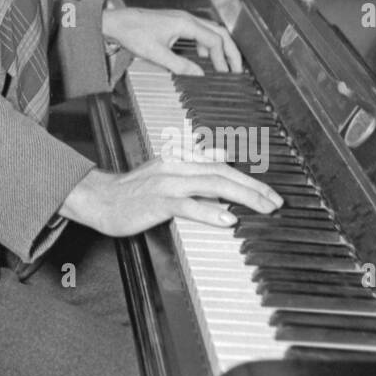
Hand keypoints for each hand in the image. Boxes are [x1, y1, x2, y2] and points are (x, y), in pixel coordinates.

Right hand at [61, 153, 282, 236]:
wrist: (98, 198)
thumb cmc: (132, 191)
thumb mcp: (165, 172)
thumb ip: (192, 166)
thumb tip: (220, 161)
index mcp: (179, 157)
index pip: (222, 165)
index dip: (249, 178)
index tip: (270, 193)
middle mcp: (176, 165)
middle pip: (223, 172)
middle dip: (254, 187)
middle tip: (276, 202)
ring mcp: (167, 182)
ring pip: (212, 183)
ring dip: (243, 196)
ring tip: (264, 208)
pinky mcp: (157, 201)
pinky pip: (188, 204)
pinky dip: (210, 210)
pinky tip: (228, 218)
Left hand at [102, 5, 242, 74]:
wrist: (118, 22)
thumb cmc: (134, 33)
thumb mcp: (157, 54)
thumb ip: (180, 65)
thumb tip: (199, 75)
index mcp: (186, 24)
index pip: (215, 40)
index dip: (223, 58)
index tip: (226, 73)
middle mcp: (187, 19)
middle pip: (219, 32)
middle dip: (231, 50)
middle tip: (237, 68)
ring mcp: (182, 19)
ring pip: (211, 31)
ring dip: (219, 47)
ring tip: (222, 65)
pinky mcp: (176, 22)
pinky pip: (199, 31)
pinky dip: (206, 44)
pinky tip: (202, 57)